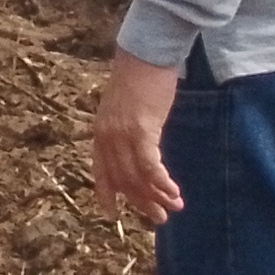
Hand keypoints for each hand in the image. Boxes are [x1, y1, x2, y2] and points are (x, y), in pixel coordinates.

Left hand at [88, 54, 185, 226]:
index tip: (111, 214)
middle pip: (122, 180)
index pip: (101, 171)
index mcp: (100, 133)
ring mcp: (122, 135)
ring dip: (157, 196)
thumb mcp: (125, 110)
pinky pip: (150, 166)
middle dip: (141, 202)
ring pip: (137, 177)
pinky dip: (161, 183)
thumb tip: (138, 148)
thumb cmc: (140, 79)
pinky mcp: (141, 131)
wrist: (145, 55)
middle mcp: (107, 137)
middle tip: (159, 218)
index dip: (106, 194)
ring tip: (173, 208)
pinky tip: (174, 192)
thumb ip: (126, 131)